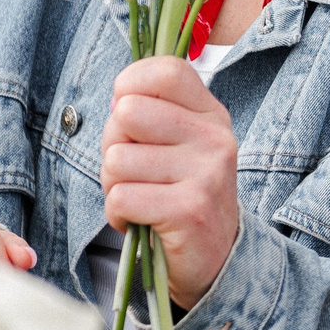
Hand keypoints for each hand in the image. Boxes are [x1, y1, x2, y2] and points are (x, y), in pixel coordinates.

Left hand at [101, 57, 241, 310]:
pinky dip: (118, 215)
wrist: (215, 258)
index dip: (130, 85)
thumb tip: (119, 98)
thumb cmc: (180, 194)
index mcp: (211, 115)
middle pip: (128, 113)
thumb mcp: (178, 145)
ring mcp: (206, 173)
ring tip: (140, 199)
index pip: (166, 71)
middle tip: (133, 170)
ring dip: (114, 186)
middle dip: (113, 145)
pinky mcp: (190, 210)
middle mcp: (215, 138)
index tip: (126, 110)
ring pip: (117, 160)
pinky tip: (140, 221)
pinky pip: (121, 197)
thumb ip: (151, 113)